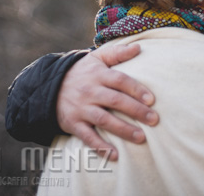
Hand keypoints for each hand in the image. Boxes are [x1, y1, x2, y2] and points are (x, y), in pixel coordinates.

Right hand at [56, 41, 156, 159]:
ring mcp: (81, 108)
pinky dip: (101, 147)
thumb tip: (138, 47)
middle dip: (136, 111)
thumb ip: (117, 53)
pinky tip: (116, 155)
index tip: (152, 99)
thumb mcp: (96, 58)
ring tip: (141, 138)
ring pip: (103, 120)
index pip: (120, 80)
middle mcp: (89, 91)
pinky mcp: (73, 123)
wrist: (49, 87)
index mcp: (98, 74)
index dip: (136, 89)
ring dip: (123, 130)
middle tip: (154, 120)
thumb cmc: (81, 72)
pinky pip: (87, 136)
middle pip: (115, 101)